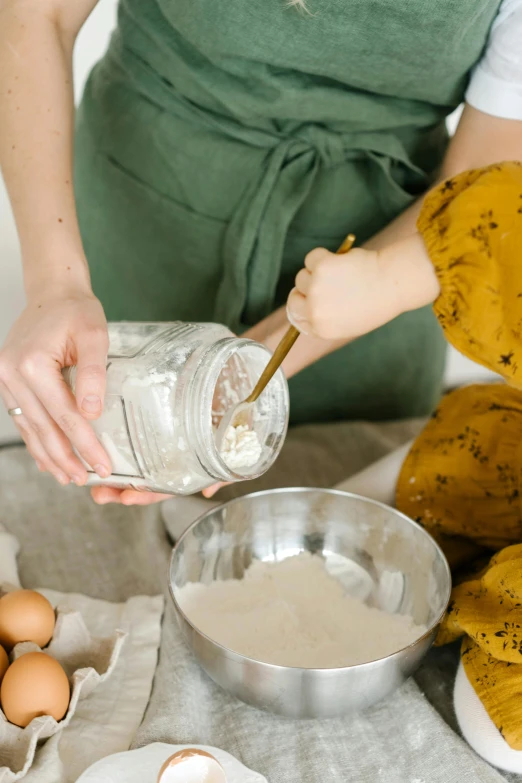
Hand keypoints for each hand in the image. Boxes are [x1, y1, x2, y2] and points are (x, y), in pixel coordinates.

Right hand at [0, 281, 111, 485]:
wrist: (52, 292)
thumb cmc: (76, 310)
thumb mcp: (94, 334)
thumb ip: (94, 373)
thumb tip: (92, 412)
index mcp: (31, 363)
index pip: (65, 416)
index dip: (85, 444)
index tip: (103, 465)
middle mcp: (11, 374)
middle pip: (43, 428)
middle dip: (66, 458)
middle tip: (86, 480)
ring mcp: (4, 379)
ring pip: (28, 428)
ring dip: (48, 455)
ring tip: (68, 477)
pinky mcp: (6, 381)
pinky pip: (21, 418)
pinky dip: (36, 440)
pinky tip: (48, 458)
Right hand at [286, 246, 398, 339]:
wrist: (393, 283)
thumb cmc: (376, 302)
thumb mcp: (349, 322)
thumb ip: (325, 319)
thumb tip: (305, 305)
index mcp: (321, 329)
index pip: (296, 319)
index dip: (302, 306)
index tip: (307, 298)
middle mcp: (315, 311)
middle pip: (294, 298)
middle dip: (304, 290)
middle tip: (322, 282)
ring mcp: (315, 288)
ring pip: (302, 277)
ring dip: (316, 272)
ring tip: (340, 273)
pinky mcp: (321, 266)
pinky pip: (311, 258)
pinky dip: (321, 256)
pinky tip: (340, 260)